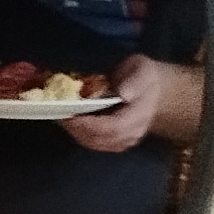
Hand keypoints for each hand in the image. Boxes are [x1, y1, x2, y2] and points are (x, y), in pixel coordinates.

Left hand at [66, 55, 181, 152]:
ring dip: (76, 132)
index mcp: (140, 114)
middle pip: (100, 139)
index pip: (113, 127)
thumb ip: (135, 81)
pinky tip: (71, 123)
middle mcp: (132, 132)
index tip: (71, 116)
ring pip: (95, 143)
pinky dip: (80, 134)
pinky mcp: (116, 143)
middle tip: (59, 115)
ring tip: (62, 118)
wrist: (154, 92)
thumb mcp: (143, 70)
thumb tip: (123, 93)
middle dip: (77, 129)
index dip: (90, 124)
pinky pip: (95, 143)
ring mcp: (124, 140)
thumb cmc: (145, 77)